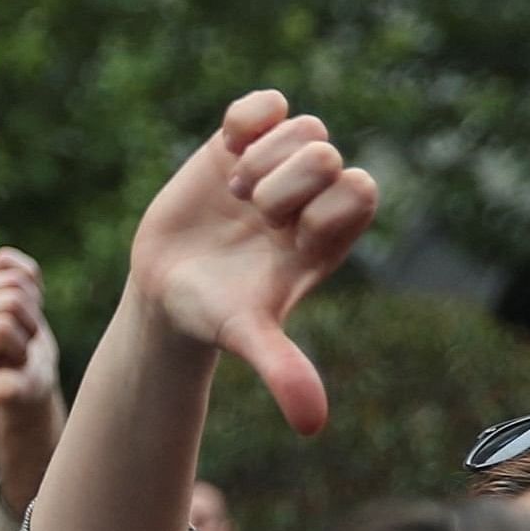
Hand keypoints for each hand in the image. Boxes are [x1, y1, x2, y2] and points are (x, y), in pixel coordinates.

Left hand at [0, 248, 62, 412]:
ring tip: (26, 327)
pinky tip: (29, 300)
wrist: (28, 374)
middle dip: (30, 324)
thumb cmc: (26, 386)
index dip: (22, 344)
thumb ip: (12, 391)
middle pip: (13, 300)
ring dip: (33, 305)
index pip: (3, 326)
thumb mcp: (25, 392)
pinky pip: (9, 259)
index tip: (19, 361)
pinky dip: (30, 276)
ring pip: (16, 279)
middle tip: (24, 344)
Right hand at [125, 91, 376, 435]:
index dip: (318, 207)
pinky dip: (249, 117)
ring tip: (233, 194)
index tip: (280, 238)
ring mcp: (279, 168)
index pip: (360, 191)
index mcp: (329, 236)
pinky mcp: (242, 144)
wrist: (169, 289)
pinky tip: (226, 147)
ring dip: (262, 155)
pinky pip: (268, 104)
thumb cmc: (214, 315)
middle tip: (249, 215)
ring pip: (304, 126)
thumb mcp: (246, 338)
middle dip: (283, 182)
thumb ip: (283, 369)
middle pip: (327, 155)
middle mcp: (312, 199)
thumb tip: (313, 425)